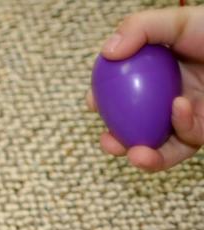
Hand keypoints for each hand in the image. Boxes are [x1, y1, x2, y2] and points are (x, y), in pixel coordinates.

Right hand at [87, 8, 203, 171]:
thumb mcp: (177, 23)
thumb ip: (140, 29)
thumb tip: (106, 53)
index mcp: (156, 77)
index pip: (121, 94)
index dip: (103, 102)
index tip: (92, 102)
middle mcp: (168, 101)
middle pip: (135, 128)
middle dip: (118, 142)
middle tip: (110, 142)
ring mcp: (188, 119)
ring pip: (159, 147)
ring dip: (144, 157)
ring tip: (136, 153)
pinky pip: (187, 140)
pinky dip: (180, 128)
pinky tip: (179, 109)